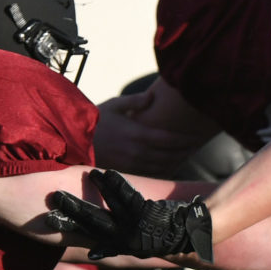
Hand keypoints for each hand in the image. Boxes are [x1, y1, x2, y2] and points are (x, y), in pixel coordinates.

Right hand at [47, 170, 213, 261]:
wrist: (189, 235)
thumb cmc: (161, 237)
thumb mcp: (136, 244)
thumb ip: (115, 244)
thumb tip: (93, 250)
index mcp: (119, 246)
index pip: (88, 236)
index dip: (68, 229)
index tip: (49, 222)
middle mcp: (123, 238)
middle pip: (91, 221)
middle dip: (71, 209)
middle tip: (55, 197)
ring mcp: (133, 226)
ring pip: (107, 205)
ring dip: (93, 190)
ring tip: (82, 175)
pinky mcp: (144, 213)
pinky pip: (126, 195)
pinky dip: (115, 184)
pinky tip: (104, 173)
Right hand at [92, 86, 212, 174]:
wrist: (74, 141)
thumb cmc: (95, 120)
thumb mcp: (115, 105)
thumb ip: (135, 100)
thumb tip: (152, 96)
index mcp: (136, 134)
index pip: (168, 139)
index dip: (184, 140)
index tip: (195, 136)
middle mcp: (136, 151)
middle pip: (168, 155)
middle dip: (184, 151)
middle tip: (196, 146)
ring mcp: (131, 163)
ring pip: (161, 166)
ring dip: (176, 161)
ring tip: (187, 155)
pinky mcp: (126, 170)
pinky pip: (150, 172)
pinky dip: (163, 169)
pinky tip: (170, 164)